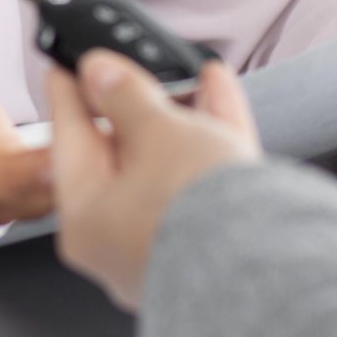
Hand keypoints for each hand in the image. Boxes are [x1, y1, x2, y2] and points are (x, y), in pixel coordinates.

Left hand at [48, 51, 259, 310]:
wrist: (272, 268)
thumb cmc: (198, 214)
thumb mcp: (156, 132)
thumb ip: (125, 96)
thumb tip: (99, 74)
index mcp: (85, 222)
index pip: (70, 142)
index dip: (69, 95)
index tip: (65, 68)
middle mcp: (120, 244)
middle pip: (122, 157)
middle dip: (139, 105)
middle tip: (140, 68)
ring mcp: (167, 250)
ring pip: (168, 167)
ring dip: (182, 117)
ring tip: (197, 75)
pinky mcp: (212, 248)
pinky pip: (200, 184)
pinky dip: (208, 141)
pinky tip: (220, 99)